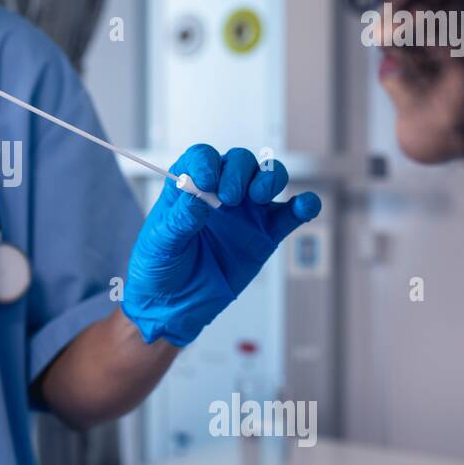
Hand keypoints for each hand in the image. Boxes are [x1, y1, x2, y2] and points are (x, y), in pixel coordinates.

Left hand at [122, 145, 321, 346]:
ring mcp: (244, 213)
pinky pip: (290, 214)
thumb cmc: (159, 269)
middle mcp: (218, 193)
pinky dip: (303, 205)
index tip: (207, 182)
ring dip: (269, 179)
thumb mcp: (160, 244)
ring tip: (258, 197)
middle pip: (239, 162)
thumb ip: (180, 219)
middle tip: (229, 198)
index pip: (202, 158)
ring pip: (267, 179)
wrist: (174, 306)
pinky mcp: (264, 235)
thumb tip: (198, 194)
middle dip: (239, 172)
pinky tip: (304, 205)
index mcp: (188, 188)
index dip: (207, 163)